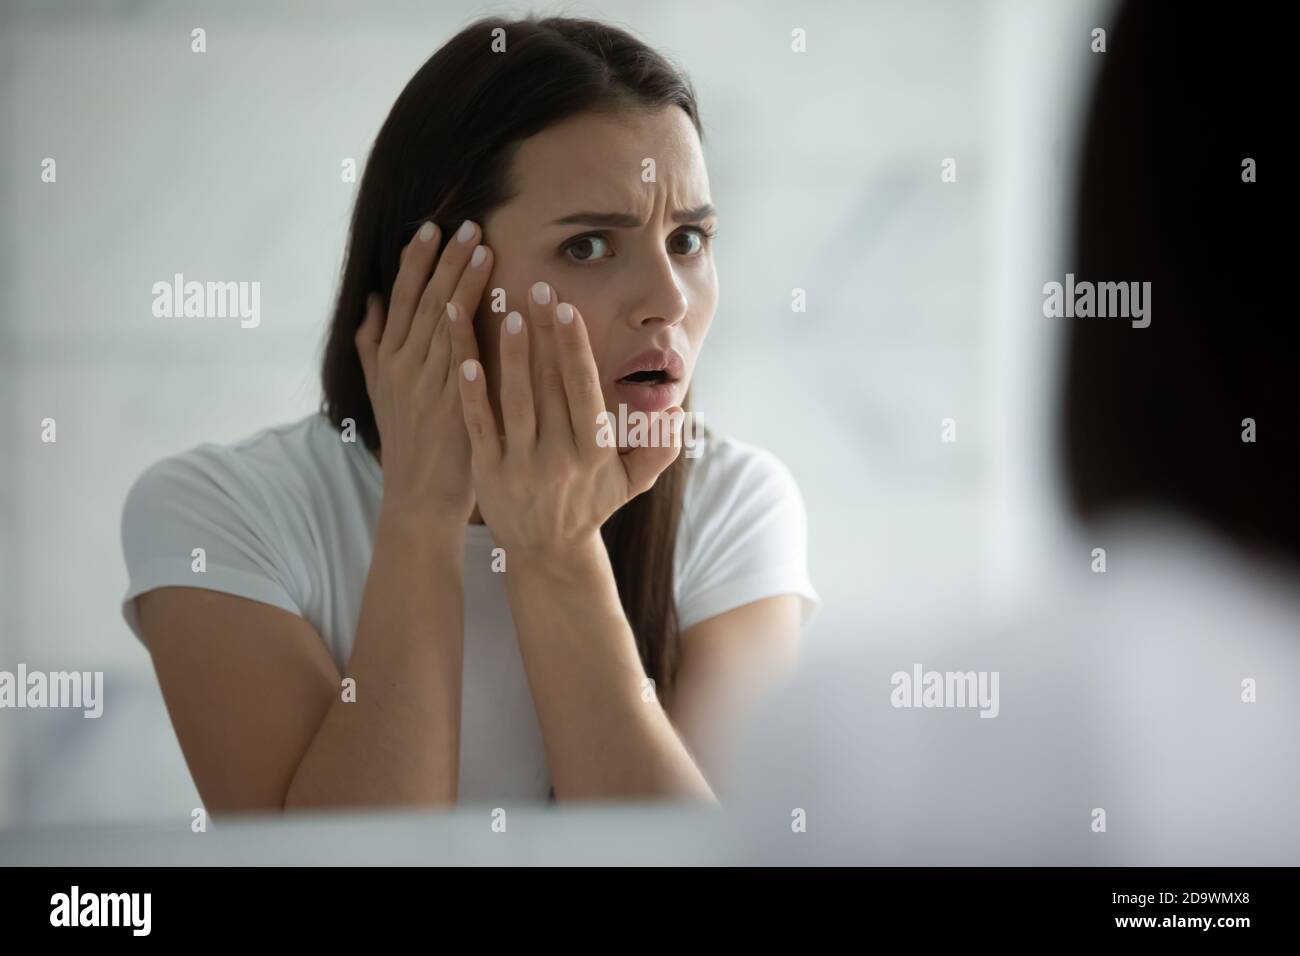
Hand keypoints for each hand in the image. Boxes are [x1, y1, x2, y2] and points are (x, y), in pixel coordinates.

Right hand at [355, 220, 492, 527]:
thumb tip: (369, 299)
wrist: (417, 496)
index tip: (432, 227)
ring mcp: (429, 386)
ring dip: (466, 285)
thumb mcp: (378, 390)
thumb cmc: (407, 442)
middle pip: (425, 301)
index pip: (400, 297)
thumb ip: (372, 343)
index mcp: (387, 358)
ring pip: (446, 324)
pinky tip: (500, 306)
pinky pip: (468, 360)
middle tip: (470, 225)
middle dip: (447, 261)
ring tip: (486, 249)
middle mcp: (404, 366)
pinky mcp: (454, 406)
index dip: (416, 261)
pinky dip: (480, 331)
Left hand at [456, 281, 683, 561]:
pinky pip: (480, 424)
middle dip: (541, 333)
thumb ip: (659, 448)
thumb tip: (676, 411)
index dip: (574, 348)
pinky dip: (472, 391)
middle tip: (535, 286)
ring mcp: (520, 464)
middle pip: (548, 384)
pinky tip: (465, 357)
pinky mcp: (489, 470)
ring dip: (509, 352)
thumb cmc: (591, 506)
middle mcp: (558, 457)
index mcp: (593, 452)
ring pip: (514, 398)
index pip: (583, 390)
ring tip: (504, 307)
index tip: (567, 308)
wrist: (547, 553)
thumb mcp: (633, 483)